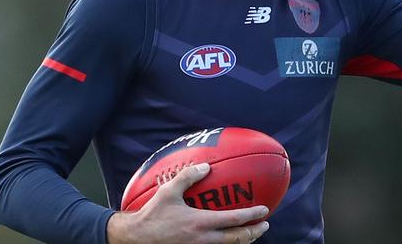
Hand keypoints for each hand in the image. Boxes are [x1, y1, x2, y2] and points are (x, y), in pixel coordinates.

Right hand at [107, 163, 269, 243]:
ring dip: (243, 240)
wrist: (136, 238)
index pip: (233, 220)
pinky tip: (228, 238)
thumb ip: (188, 177)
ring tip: (252, 233)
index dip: (251, 216)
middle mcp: (203, 239)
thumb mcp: (168, 191)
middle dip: (254, 232)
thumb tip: (206, 165)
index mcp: (200, 223)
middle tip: (265, 224)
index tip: (264, 210)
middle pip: (236, 239)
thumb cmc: (151, 214)